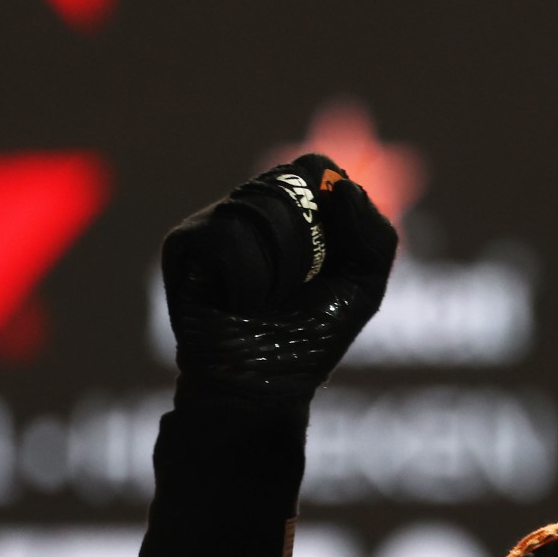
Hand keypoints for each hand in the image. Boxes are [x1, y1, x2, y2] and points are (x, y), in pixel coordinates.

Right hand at [133, 153, 396, 556]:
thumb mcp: (365, 283)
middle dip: (310, 248)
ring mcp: (214, 219)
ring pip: (260, 209)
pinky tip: (237, 303)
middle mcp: (251, 203)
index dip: (332, 203)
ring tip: (264, 301)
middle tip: (295, 289)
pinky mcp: (183, 242)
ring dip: (280, 269)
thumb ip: (374, 230)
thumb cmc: (312, 337)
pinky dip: (249, 279)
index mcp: (295, 206)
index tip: (334, 254)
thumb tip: (340, 184)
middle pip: (291, 184)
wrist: (261, 390)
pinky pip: (228, 237)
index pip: (315, 166)